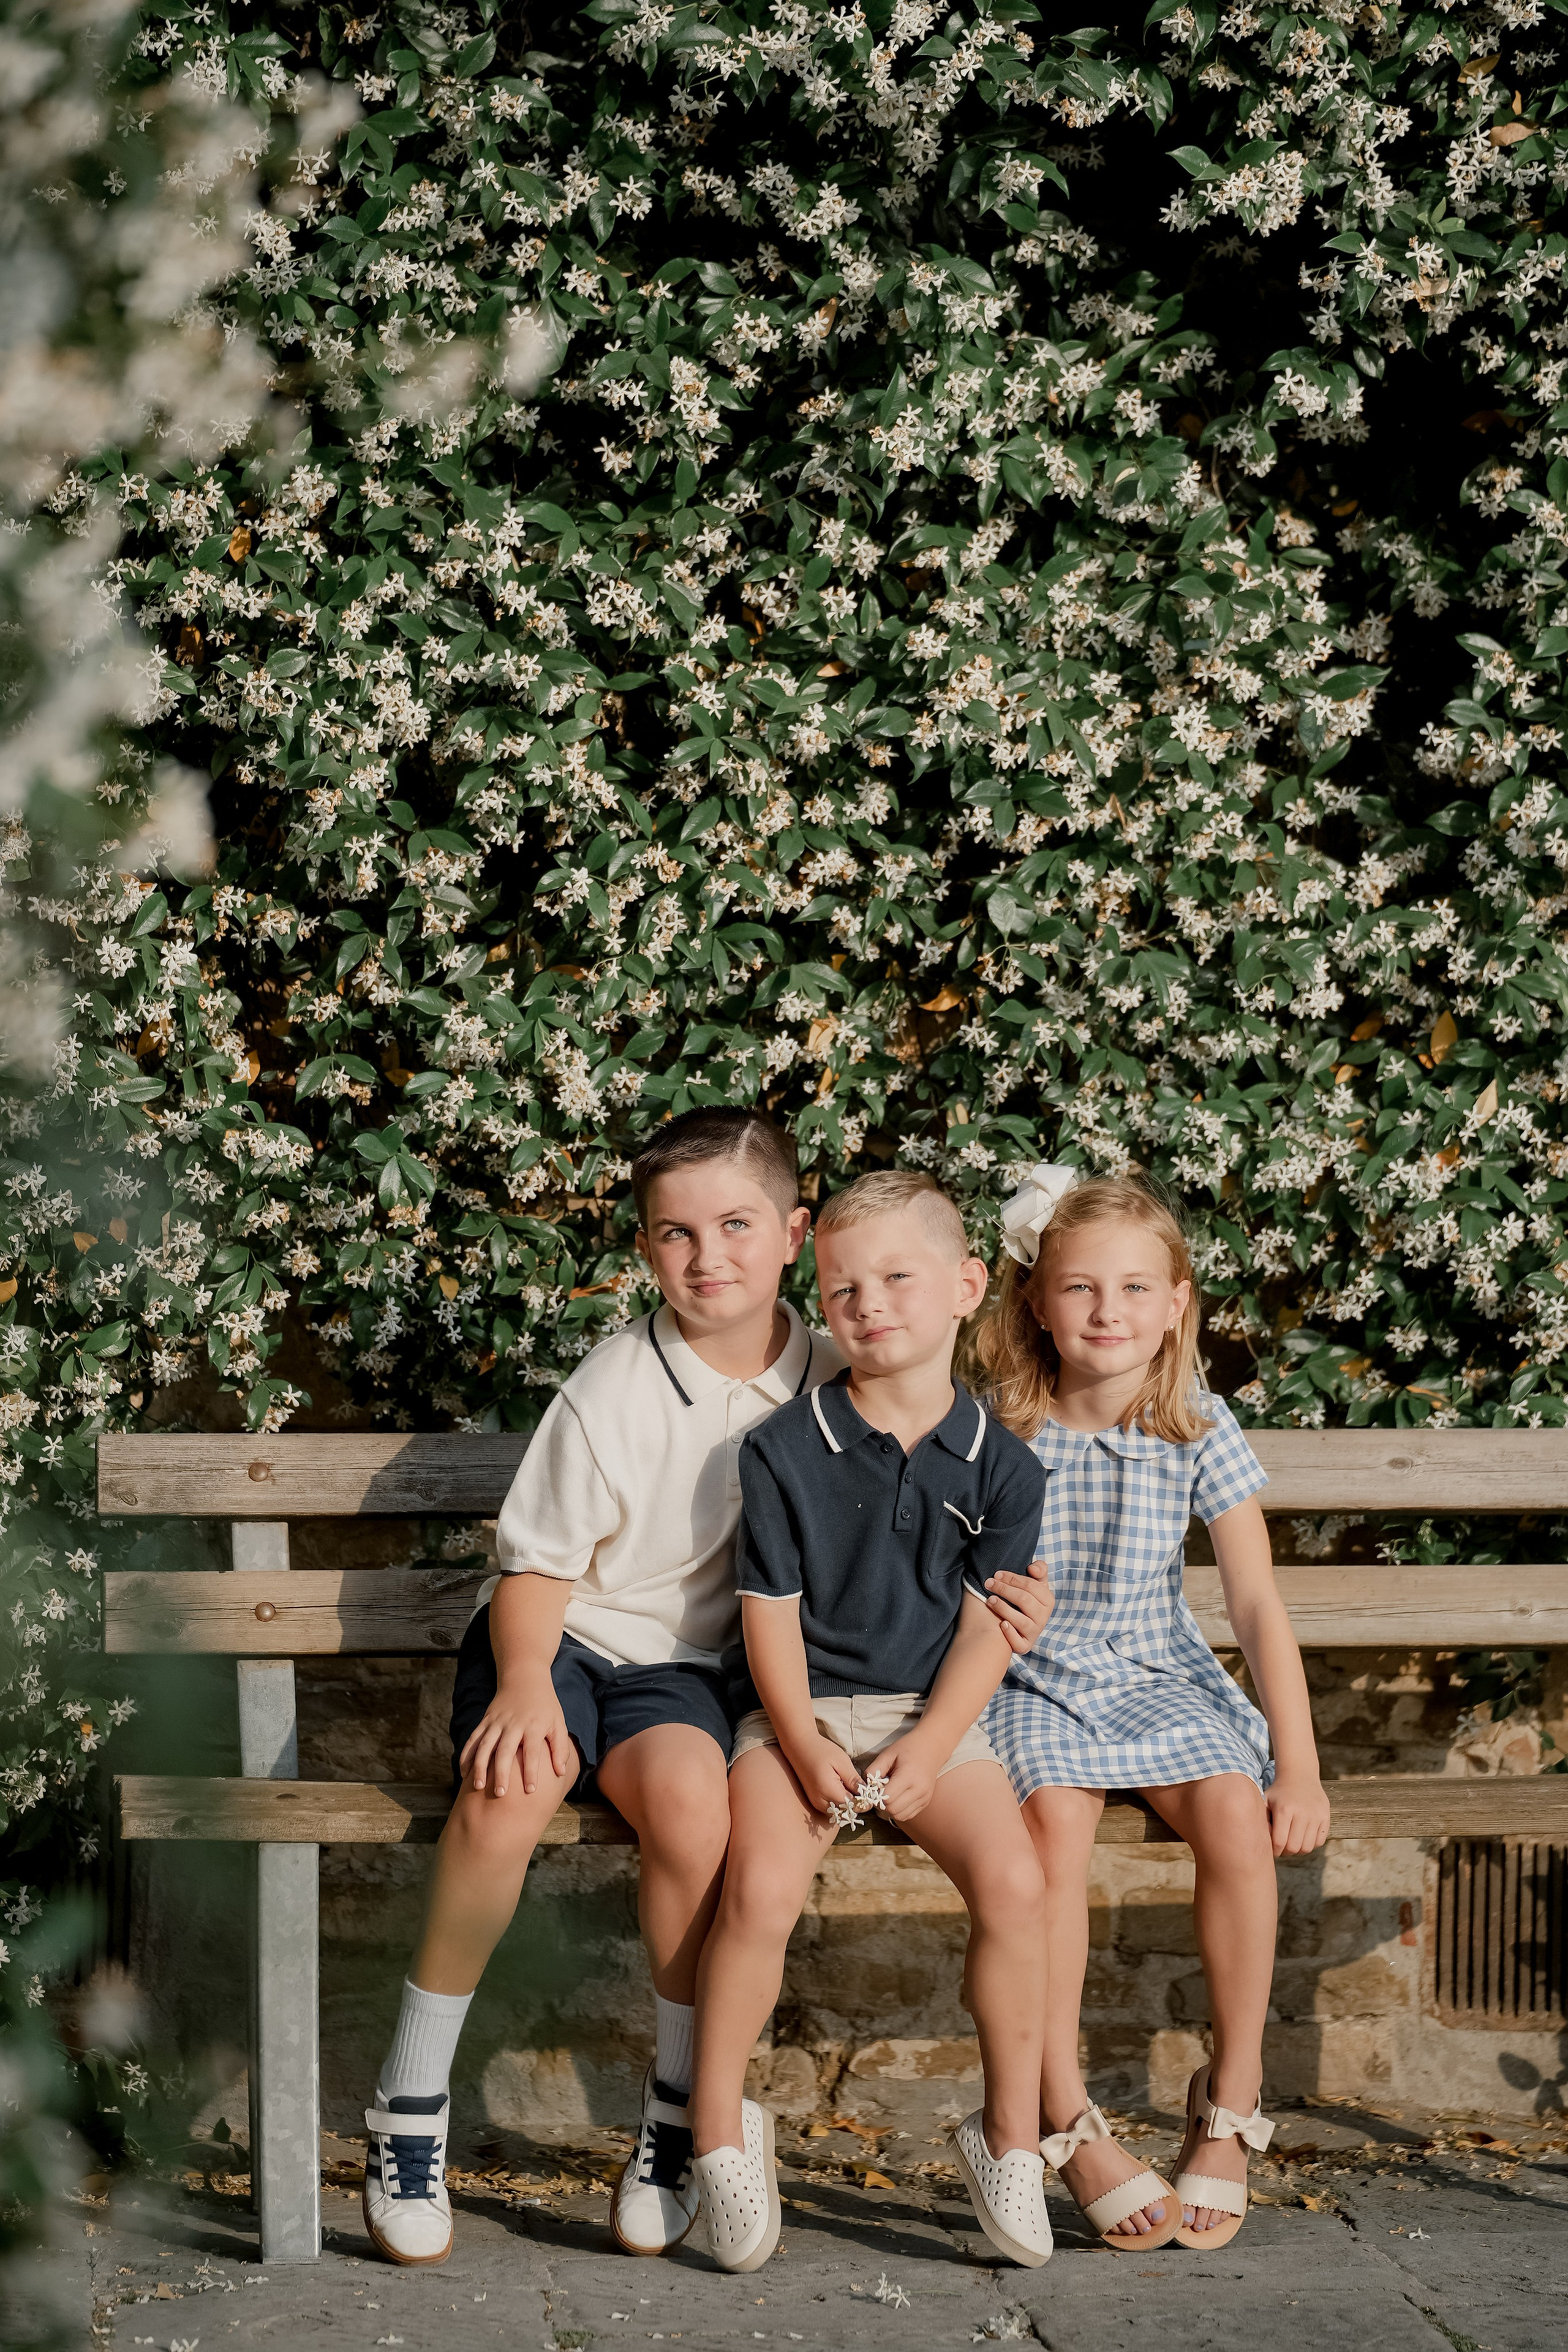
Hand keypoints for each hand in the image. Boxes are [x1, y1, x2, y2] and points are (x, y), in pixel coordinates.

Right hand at [459, 1670, 575, 1798]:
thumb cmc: (545, 1705)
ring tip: (478, 1787)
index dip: (531, 1771)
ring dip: (480, 1766)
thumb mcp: (558, 1722)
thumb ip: (560, 1747)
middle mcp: (514, 1724)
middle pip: (505, 1750)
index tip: (530, 1791)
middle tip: (500, 1794)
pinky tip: (464, 1773)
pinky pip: (473, 1739)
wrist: (524, 1677)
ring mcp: (497, 1722)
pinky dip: (466, 1756)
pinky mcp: (485, 1720)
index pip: (532, 1752)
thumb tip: (561, 1772)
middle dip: (501, 1772)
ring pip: (485, 1746)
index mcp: (534, 1725)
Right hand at [785, 1734, 862, 1820]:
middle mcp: (820, 1802)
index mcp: (828, 1792)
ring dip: (848, 1802)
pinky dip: (839, 1800)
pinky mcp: (814, 1801)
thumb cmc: (821, 1750)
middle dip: (857, 1802)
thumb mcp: (842, 1762)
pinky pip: (832, 1807)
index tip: (871, 1791)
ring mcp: (816, 1803)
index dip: (864, 1800)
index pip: (852, 1806)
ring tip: (851, 1784)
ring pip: (839, 1810)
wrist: (799, 1746)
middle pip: (846, 1811)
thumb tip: (866, 1794)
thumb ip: (853, 1780)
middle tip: (862, 1786)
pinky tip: (841, 1786)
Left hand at [868, 1733, 942, 1824]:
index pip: (886, 1799)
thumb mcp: (887, 1754)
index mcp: (908, 1776)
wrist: (932, 1747)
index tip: (874, 1787)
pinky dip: (900, 1810)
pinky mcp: (926, 1802)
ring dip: (890, 1809)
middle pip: (893, 1810)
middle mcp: (919, 1790)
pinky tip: (898, 1797)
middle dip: (882, 1803)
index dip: (876, 1795)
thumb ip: (874, 1770)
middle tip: (880, 1791)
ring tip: (889, 1794)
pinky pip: (908, 1815)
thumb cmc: (908, 1748)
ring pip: (900, 1816)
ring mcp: (924, 1797)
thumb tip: (865, 1787)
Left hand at [984, 1555, 1052, 1652]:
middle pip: (1024, 1600)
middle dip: (1004, 1589)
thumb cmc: (1024, 1598)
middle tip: (988, 1583)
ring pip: (1021, 1621)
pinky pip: (1019, 1643)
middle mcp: (1043, 1617)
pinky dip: (1010, 1634)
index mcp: (1047, 1600)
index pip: (1031, 1585)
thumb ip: (1039, 1570)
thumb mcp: (1035, 1583)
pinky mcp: (1025, 1646)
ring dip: (1003, 1609)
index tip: (997, 1574)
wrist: (1017, 1624)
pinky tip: (1001, 1624)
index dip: (1012, 1578)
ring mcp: (1034, 1632)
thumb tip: (1032, 1568)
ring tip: (989, 1600)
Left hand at [1267, 1773, 1330, 1855]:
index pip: (1279, 1842)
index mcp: (1284, 1810)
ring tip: (1292, 1842)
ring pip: (1307, 1847)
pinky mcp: (1325, 1817)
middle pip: (1294, 1847)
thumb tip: (1262, 1842)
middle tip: (1282, 1848)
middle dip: (1286, 1852)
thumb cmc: (1279, 1792)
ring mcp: (1315, 1816)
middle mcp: (1301, 1813)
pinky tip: (1303, 1836)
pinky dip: (1311, 1844)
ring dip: (1299, 1850)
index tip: (1273, 1850)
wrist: (1300, 1775)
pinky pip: (1319, 1842)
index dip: (1275, 1851)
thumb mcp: (1265, 1801)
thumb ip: (1262, 1820)